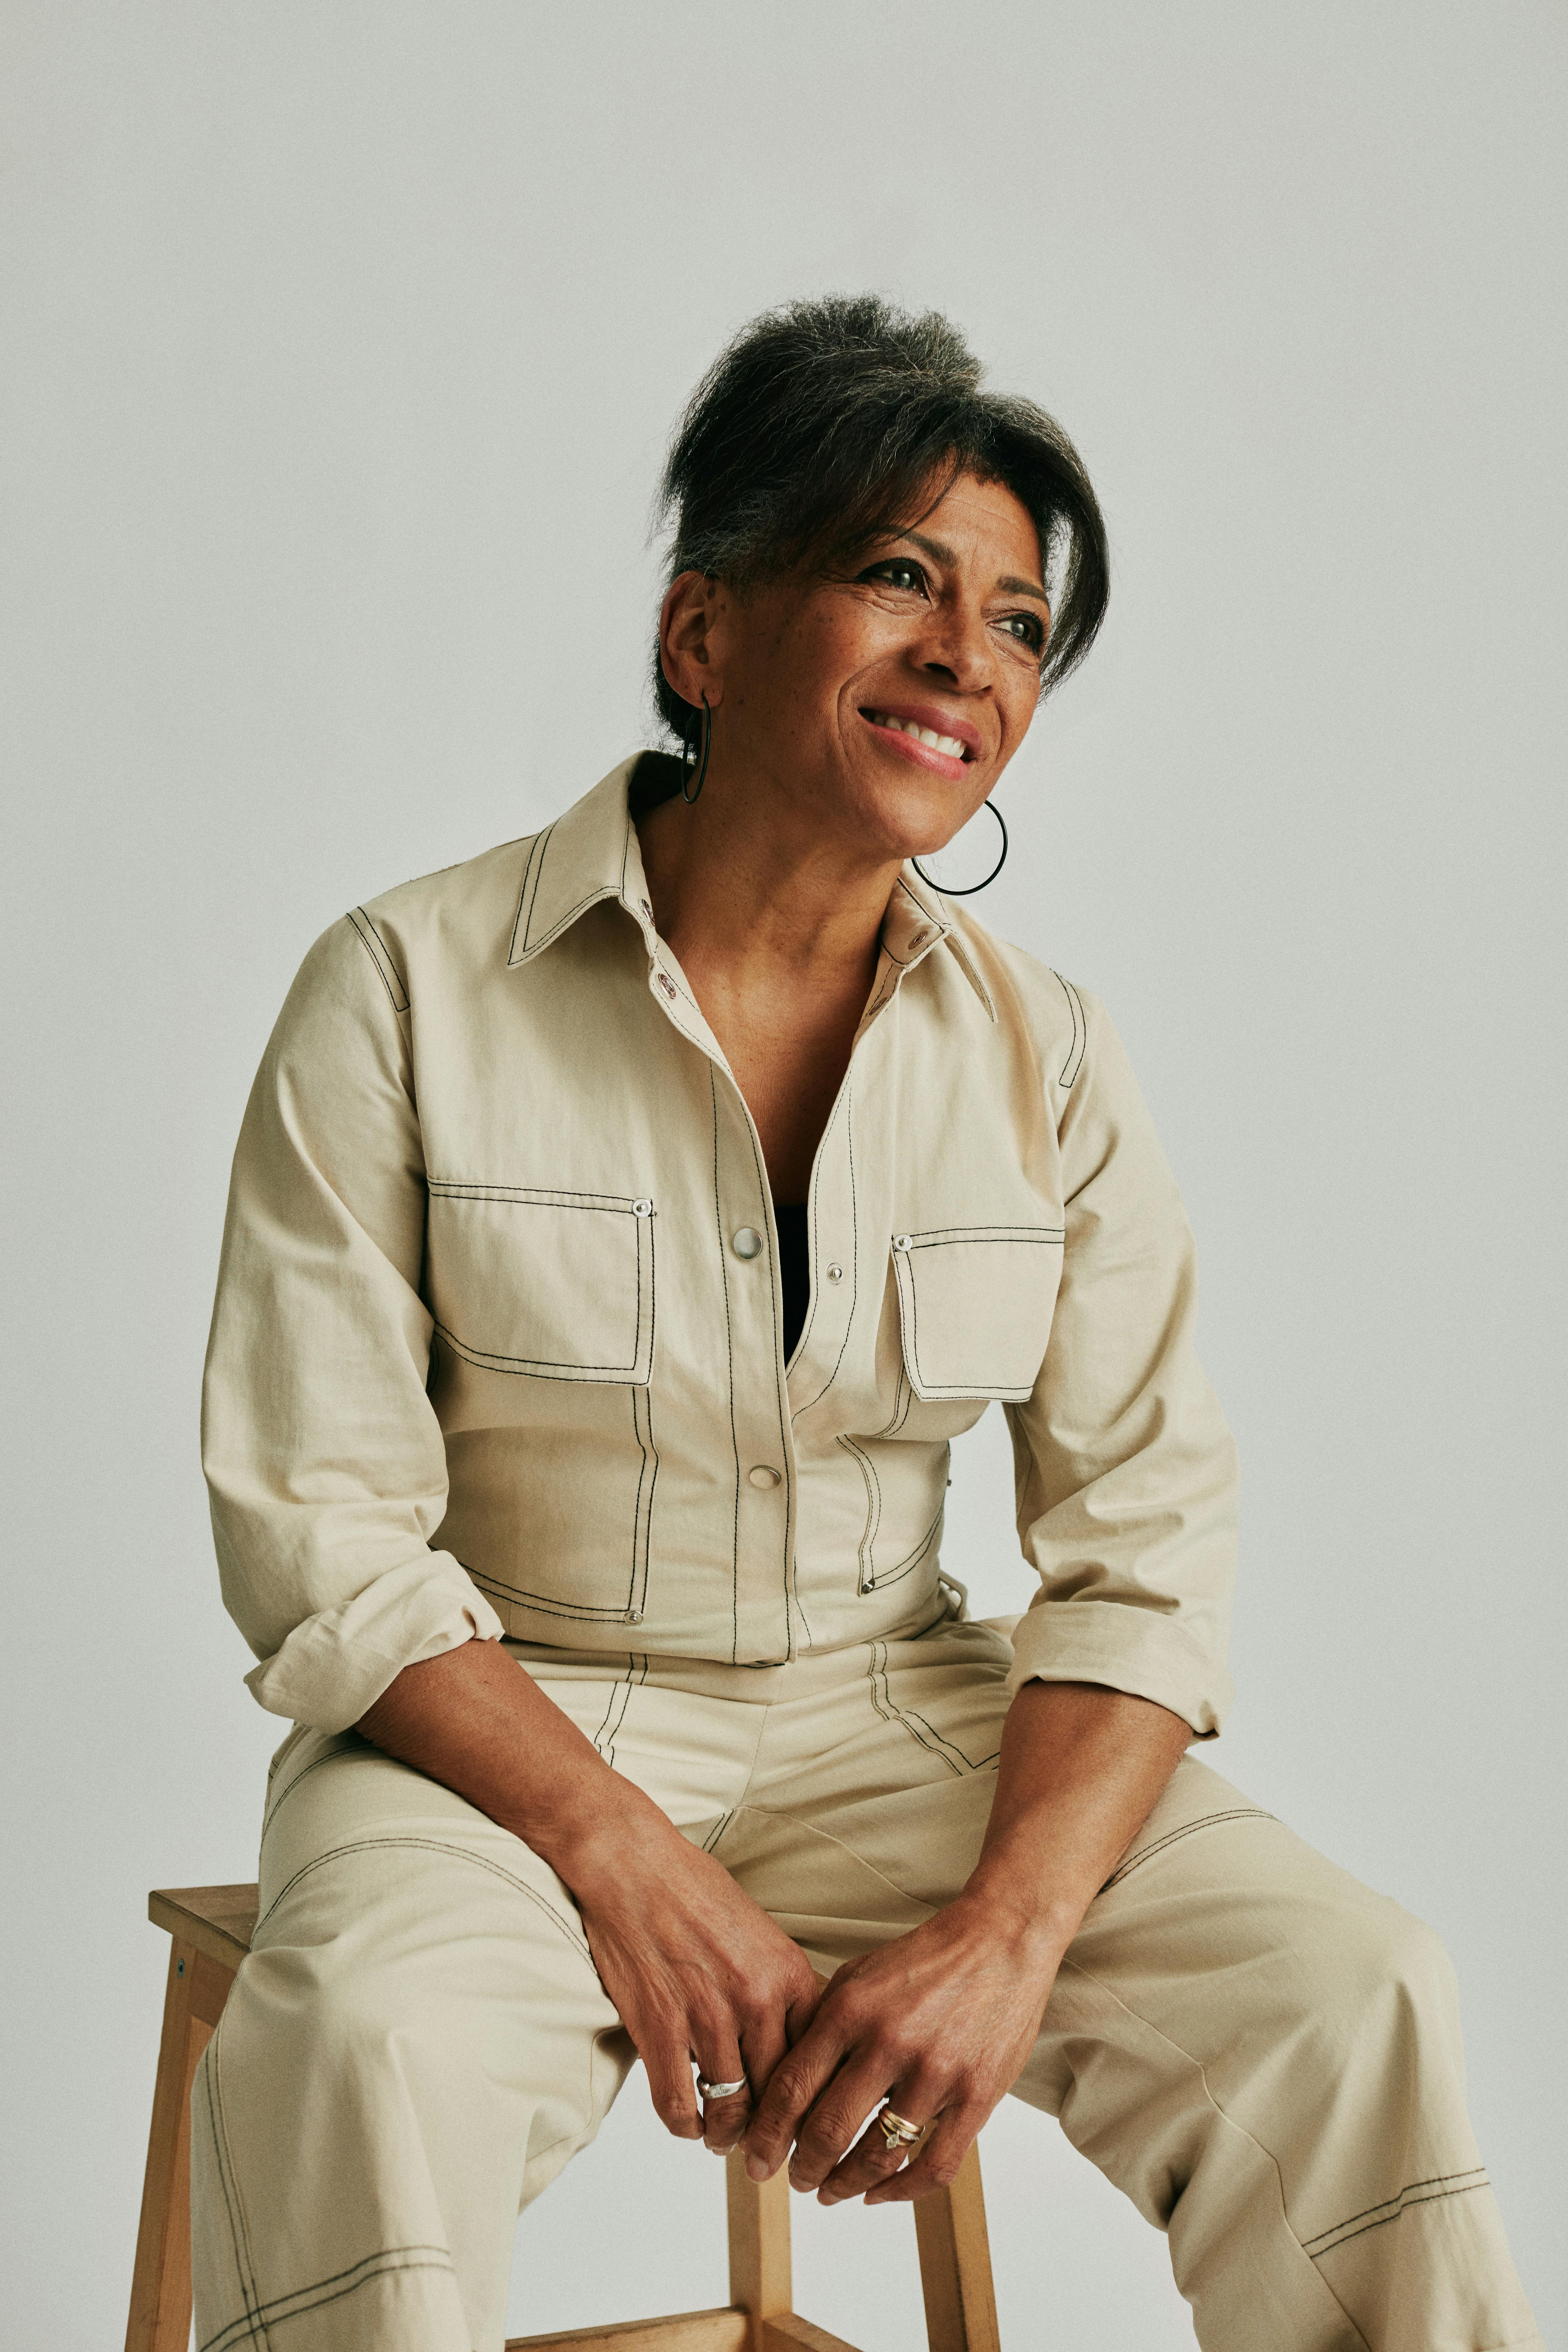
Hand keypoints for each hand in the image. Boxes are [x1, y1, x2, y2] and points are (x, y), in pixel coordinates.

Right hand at [568, 1813, 820, 2152]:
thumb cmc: (694, 1891)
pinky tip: (689, 2123)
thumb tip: (790, 2042)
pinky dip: (686, 2126)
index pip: (816, 2061)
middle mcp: (756, 2000)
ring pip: (730, 2109)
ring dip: (727, 2136)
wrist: (634, 1866)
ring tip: (723, 2140)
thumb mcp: (761, 1933)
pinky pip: (679, 2106)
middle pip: (778, 2095)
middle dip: (774, 2133)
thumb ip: (780, 1987)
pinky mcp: (660, 2030)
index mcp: (788, 1975)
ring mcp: (707, 2018)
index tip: (806, 2123)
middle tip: (767, 2150)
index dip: (812, 2102)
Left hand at [741, 1892, 1062, 2202]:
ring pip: (877, 2156)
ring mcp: (935, 2072)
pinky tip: (878, 2193)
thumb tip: (785, 2086)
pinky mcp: (977, 2095)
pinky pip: (934, 2165)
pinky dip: (900, 2192)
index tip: (757, 2157)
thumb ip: (823, 2026)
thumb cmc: (924, 1961)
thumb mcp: (859, 1977)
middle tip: (795, 2181)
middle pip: (827, 2130)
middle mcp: (889, 2042)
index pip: (791, 2088)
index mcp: (851, 2009)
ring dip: (845, 2184)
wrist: (1000, 1939)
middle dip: (802, 2168)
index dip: (767, 2134)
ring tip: (830, 2191)